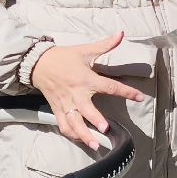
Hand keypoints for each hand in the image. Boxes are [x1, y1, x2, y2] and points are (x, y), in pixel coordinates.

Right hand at [31, 32, 146, 148]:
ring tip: (94, 144)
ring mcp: (65, 103)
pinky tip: (80, 140)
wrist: (37, 63)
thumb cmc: (64, 57)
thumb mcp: (85, 49)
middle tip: (105, 129)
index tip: (139, 97)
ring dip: (83, 134)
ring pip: (73, 122)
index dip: (125, 91)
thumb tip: (121, 33)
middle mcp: (76, 93)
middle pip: (86, 109)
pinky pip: (63, 124)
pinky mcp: (56, 108)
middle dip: (95, 120)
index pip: (109, 86)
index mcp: (85, 78)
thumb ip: (105, 44)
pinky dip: (70, 133)